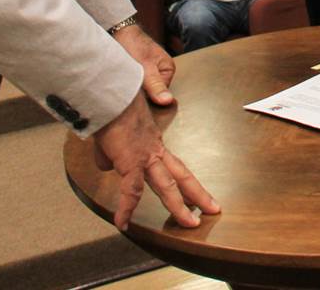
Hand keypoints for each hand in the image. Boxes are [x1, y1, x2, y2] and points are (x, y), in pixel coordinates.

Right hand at [92, 92, 219, 230]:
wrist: (109, 94)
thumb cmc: (111, 108)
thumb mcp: (113, 136)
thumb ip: (111, 154)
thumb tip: (106, 166)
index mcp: (153, 144)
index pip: (174, 166)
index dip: (185, 182)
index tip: (196, 194)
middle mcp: (154, 151)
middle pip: (181, 176)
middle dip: (198, 195)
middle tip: (213, 209)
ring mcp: (145, 157)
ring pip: (167, 186)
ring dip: (179, 207)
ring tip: (190, 224)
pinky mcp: (130, 161)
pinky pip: (131, 190)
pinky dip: (126, 208)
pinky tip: (123, 224)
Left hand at [112, 24, 175, 106]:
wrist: (118, 30)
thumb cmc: (132, 43)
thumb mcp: (145, 67)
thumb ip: (156, 85)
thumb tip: (168, 101)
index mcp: (169, 69)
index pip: (159, 94)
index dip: (147, 95)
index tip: (136, 89)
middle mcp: (162, 70)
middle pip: (152, 91)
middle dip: (141, 90)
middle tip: (129, 82)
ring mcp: (151, 70)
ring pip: (144, 87)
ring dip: (135, 86)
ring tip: (126, 78)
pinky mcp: (140, 69)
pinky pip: (137, 82)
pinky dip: (130, 81)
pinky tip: (124, 77)